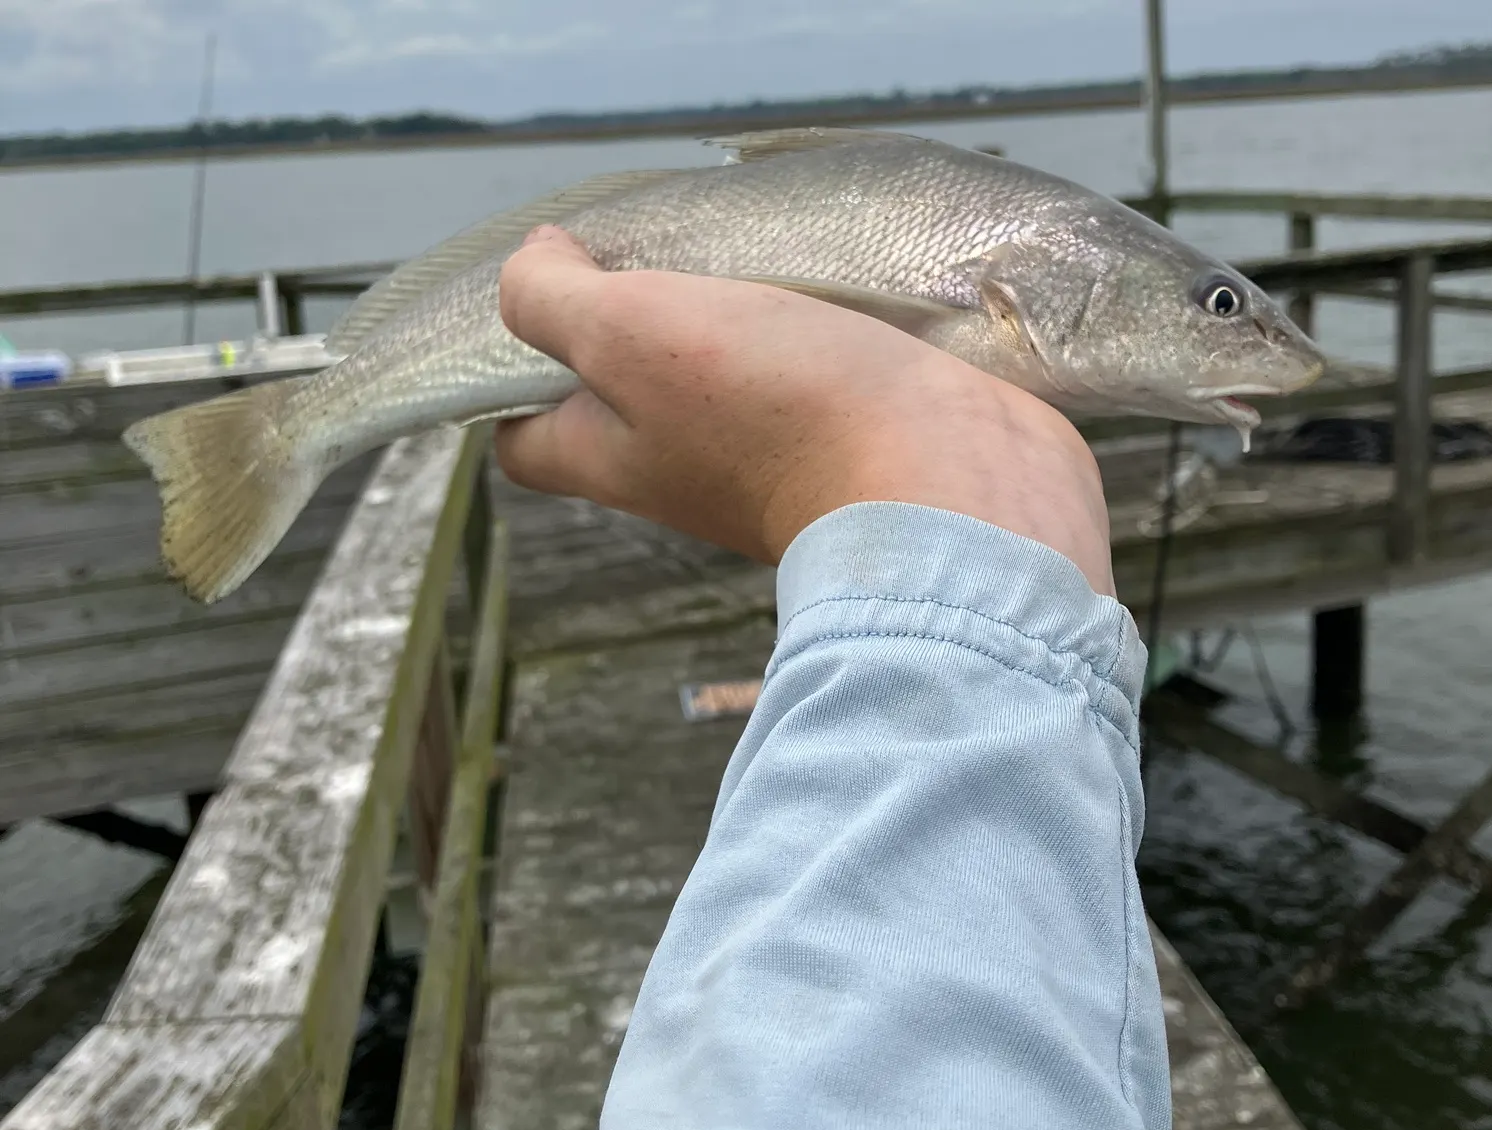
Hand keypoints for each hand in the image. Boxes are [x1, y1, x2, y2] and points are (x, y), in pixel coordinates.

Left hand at [496, 226, 1113, 595]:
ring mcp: (767, 457)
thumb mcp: (631, 335)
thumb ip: (555, 303)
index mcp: (616, 461)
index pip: (527, 443)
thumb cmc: (778, 415)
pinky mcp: (845, 434)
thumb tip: (536, 267)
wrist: (946, 481)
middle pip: (621, 405)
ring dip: (717, 317)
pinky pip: (797, 375)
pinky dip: (794, 326)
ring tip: (728, 254)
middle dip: (622, 323)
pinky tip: (809, 280)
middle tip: (646, 253)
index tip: (544, 304)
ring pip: (713, 382)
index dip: (511, 381)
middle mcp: (683, 471)